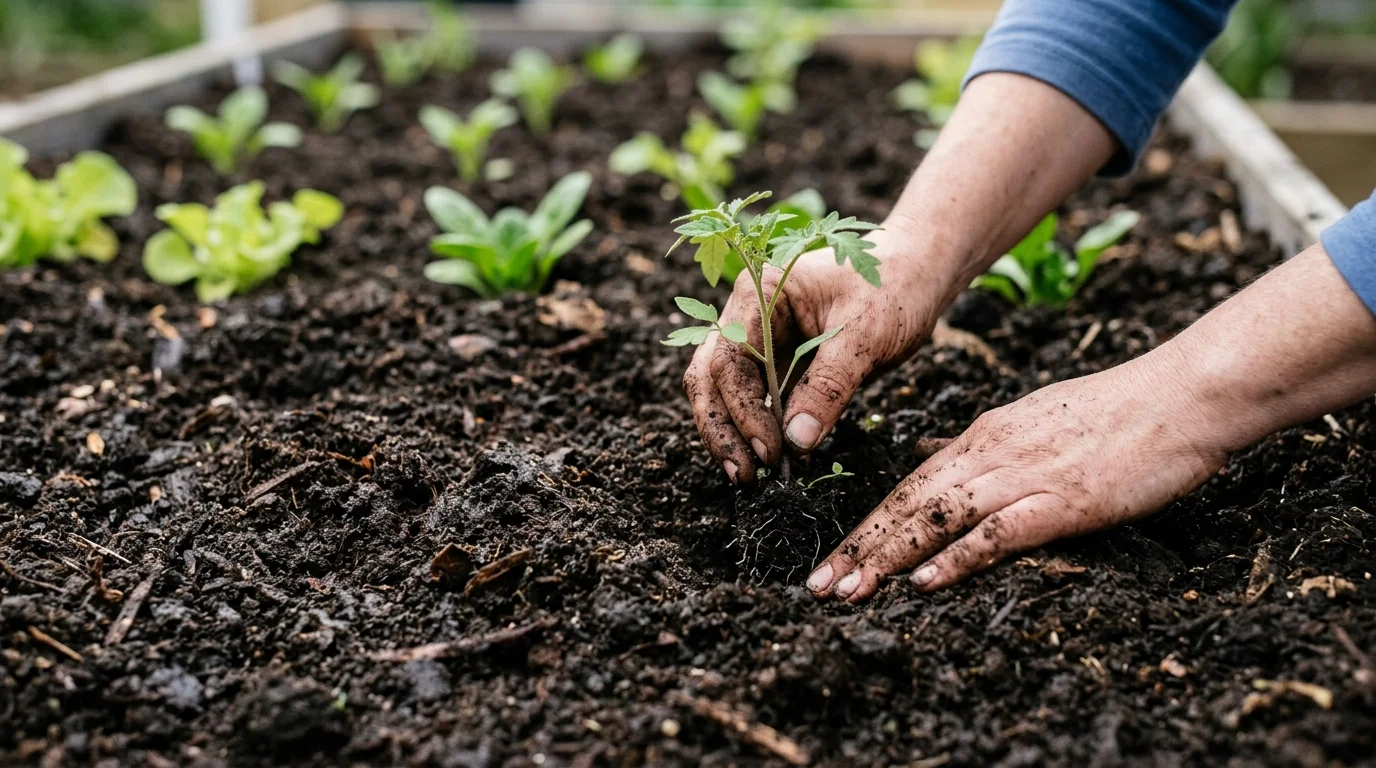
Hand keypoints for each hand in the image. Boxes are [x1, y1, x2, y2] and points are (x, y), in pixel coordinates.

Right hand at [682, 226, 951, 483]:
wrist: (917, 273)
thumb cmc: (894, 288)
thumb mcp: (866, 336)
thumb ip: (829, 386)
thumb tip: (797, 441)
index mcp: (760, 292)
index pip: (731, 359)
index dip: (743, 410)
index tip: (769, 452)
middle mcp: (747, 313)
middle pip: (712, 376)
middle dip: (721, 427)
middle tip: (742, 475)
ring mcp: (758, 338)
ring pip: (723, 390)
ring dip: (730, 433)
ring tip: (746, 476)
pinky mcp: (776, 361)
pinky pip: (754, 398)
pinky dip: (757, 429)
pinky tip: (772, 460)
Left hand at [806, 354, 1227, 601]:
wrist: (1180, 396)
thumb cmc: (1114, 413)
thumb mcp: (1030, 421)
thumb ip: (978, 447)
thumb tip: (929, 458)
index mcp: (982, 437)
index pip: (908, 486)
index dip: (867, 525)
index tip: (833, 556)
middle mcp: (990, 454)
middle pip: (908, 504)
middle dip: (860, 546)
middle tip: (819, 586)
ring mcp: (1024, 476)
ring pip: (938, 517)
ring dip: (889, 556)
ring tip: (851, 590)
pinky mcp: (1063, 500)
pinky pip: (999, 532)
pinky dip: (959, 556)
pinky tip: (927, 581)